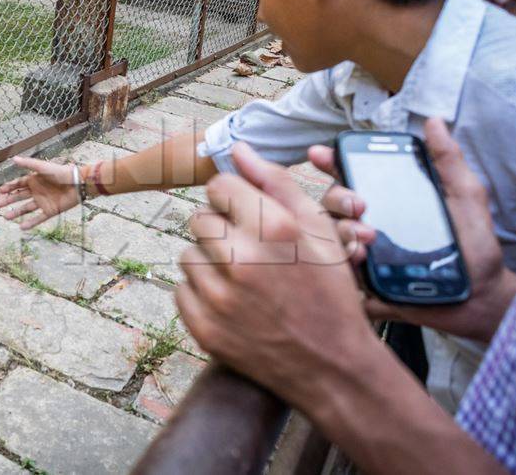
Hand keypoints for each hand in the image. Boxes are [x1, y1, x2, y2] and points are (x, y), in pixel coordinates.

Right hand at [0, 156, 79, 229]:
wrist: (78, 184)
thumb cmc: (61, 173)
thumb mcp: (43, 167)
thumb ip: (28, 164)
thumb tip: (13, 159)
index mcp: (34, 180)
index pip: (18, 184)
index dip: (8, 188)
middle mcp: (37, 191)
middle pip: (19, 196)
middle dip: (8, 200)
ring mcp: (43, 202)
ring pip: (26, 208)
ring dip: (16, 212)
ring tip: (5, 217)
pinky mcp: (50, 211)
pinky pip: (38, 218)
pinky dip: (30, 223)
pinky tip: (21, 227)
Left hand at [177, 143, 375, 407]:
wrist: (332, 366)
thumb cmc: (329, 292)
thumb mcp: (318, 231)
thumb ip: (276, 183)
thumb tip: (238, 149)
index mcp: (275, 229)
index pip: (220, 187)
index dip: (232, 198)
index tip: (244, 214)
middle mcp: (243, 260)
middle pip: (200, 219)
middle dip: (219, 229)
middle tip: (246, 249)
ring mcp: (220, 297)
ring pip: (188, 254)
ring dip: (209, 262)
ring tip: (242, 279)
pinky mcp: (205, 327)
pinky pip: (182, 290)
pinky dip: (201, 293)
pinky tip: (232, 302)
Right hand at [308, 119, 515, 342]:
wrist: (479, 296)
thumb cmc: (473, 246)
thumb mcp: (464, 197)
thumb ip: (447, 160)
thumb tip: (436, 122)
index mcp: (385, 199)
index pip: (348, 175)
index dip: (330, 162)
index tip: (321, 153)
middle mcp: (366, 223)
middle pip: (330, 202)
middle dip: (338, 197)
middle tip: (360, 203)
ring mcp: (361, 252)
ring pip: (328, 234)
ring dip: (341, 229)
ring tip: (367, 236)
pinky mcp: (361, 282)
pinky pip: (338, 269)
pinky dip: (344, 260)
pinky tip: (360, 258)